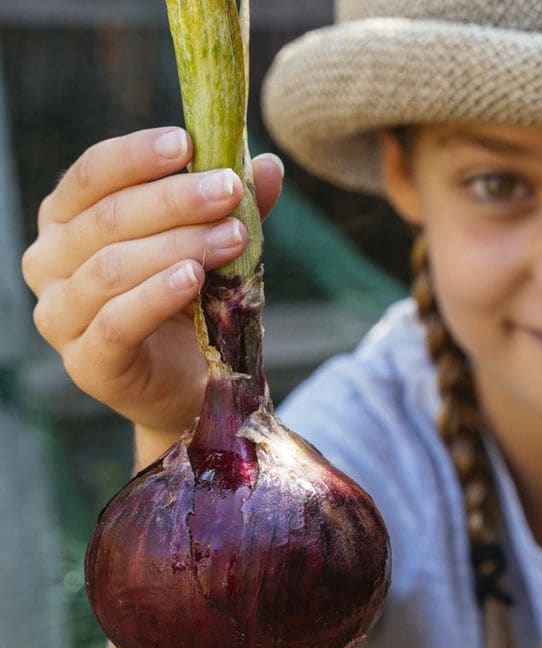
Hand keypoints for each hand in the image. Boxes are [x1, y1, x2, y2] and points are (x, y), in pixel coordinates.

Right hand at [22, 126, 283, 439]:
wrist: (194, 387)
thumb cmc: (193, 309)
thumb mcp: (214, 250)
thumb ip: (231, 210)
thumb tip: (269, 166)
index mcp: (68, 222)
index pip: (92, 175)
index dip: (138, 155)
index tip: (189, 142)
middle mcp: (49, 263)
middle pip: (107, 218)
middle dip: (174, 200)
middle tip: (228, 190)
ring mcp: (60, 316)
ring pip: (111, 268)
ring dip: (177, 246)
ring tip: (232, 237)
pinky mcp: (87, 363)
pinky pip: (117, 321)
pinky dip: (156, 295)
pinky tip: (193, 277)